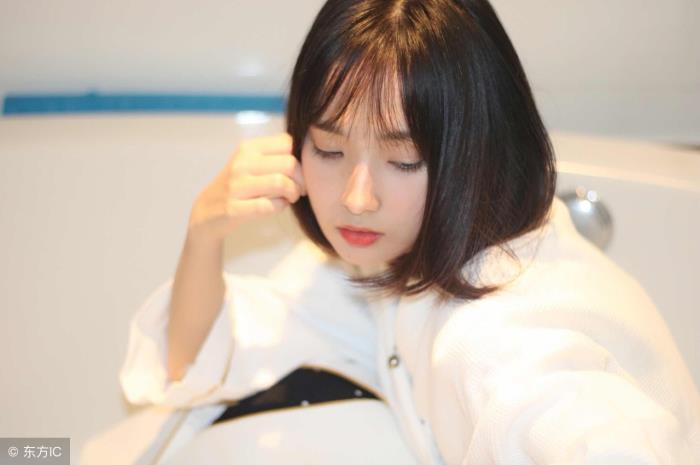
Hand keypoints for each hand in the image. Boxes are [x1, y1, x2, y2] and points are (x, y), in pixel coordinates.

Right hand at [187, 133, 305, 241]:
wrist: (207, 210)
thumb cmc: (239, 185)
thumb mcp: (251, 162)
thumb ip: (275, 155)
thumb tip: (308, 155)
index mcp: (248, 147)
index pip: (287, 142)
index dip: (300, 158)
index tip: (299, 172)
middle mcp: (241, 163)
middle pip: (290, 164)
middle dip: (301, 179)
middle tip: (299, 189)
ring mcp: (236, 186)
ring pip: (281, 183)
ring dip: (293, 193)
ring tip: (290, 197)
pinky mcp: (234, 208)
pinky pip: (270, 206)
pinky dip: (280, 207)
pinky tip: (278, 206)